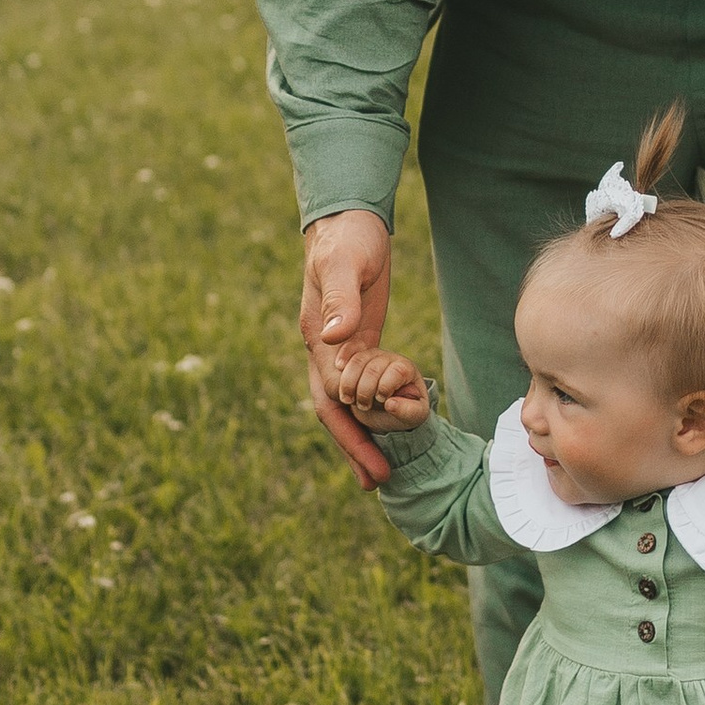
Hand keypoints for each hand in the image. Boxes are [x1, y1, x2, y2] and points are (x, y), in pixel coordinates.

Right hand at [300, 208, 393, 487]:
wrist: (348, 221)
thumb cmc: (347, 238)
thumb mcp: (344, 264)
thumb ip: (340, 298)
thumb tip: (336, 338)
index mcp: (318, 337)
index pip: (331, 396)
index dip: (350, 430)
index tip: (370, 460)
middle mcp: (324, 349)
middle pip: (333, 410)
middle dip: (352, 446)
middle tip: (376, 483)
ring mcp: (338, 347)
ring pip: (346, 402)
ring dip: (361, 435)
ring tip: (379, 472)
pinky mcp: (356, 341)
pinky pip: (361, 385)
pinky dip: (371, 409)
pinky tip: (387, 426)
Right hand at [332, 350, 430, 431]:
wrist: (386, 408)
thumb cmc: (402, 410)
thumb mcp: (413, 416)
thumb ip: (408, 412)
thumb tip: (390, 404)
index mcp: (406, 369)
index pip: (397, 371)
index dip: (386, 387)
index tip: (382, 399)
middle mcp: (388, 359)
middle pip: (373, 367)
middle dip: (365, 391)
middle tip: (364, 406)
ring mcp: (370, 356)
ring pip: (357, 361)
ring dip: (349, 383)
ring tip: (349, 400)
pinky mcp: (355, 357)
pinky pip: (346, 354)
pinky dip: (341, 365)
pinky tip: (339, 380)